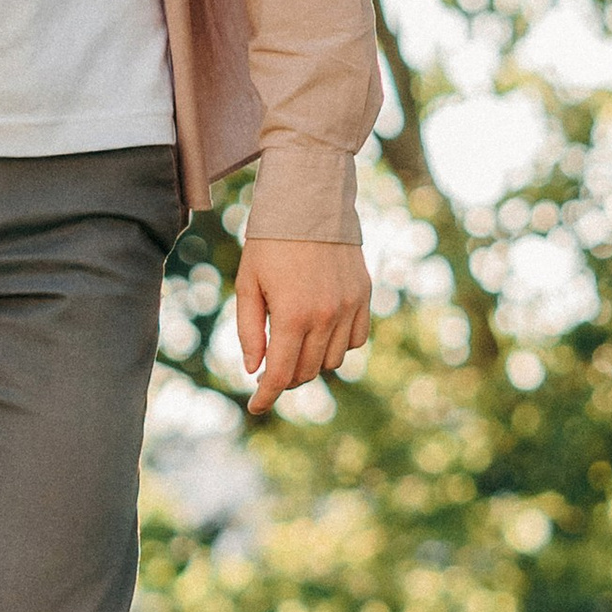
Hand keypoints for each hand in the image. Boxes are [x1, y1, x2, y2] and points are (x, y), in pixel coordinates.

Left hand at [234, 238, 371, 417]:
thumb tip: (255, 369)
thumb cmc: (268, 243)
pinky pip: (355, 340)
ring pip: (332, 361)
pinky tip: (320, 334)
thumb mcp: (247, 284)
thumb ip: (249, 330)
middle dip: (284, 378)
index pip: (280, 374)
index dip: (266, 396)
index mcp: (291, 315)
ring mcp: (349, 308)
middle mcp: (325, 317)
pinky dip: (337, 346)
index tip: (255, 407)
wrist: (309, 203)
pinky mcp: (363, 297)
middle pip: (306, 372)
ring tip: (294, 347)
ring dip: (311, 363)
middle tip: (269, 369)